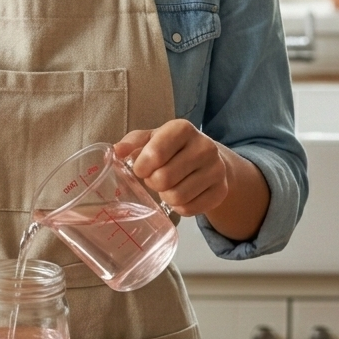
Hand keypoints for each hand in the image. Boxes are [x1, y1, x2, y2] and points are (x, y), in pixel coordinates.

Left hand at [114, 120, 228, 217]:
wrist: (209, 159)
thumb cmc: (173, 148)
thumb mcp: (152, 138)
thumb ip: (133, 142)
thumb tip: (116, 150)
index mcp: (182, 128)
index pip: (155, 154)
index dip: (141, 167)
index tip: (140, 169)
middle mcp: (204, 146)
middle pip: (164, 178)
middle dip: (152, 183)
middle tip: (154, 179)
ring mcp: (216, 169)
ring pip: (177, 197)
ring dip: (165, 196)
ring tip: (167, 187)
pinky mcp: (221, 191)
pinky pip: (190, 209)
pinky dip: (180, 207)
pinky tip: (181, 195)